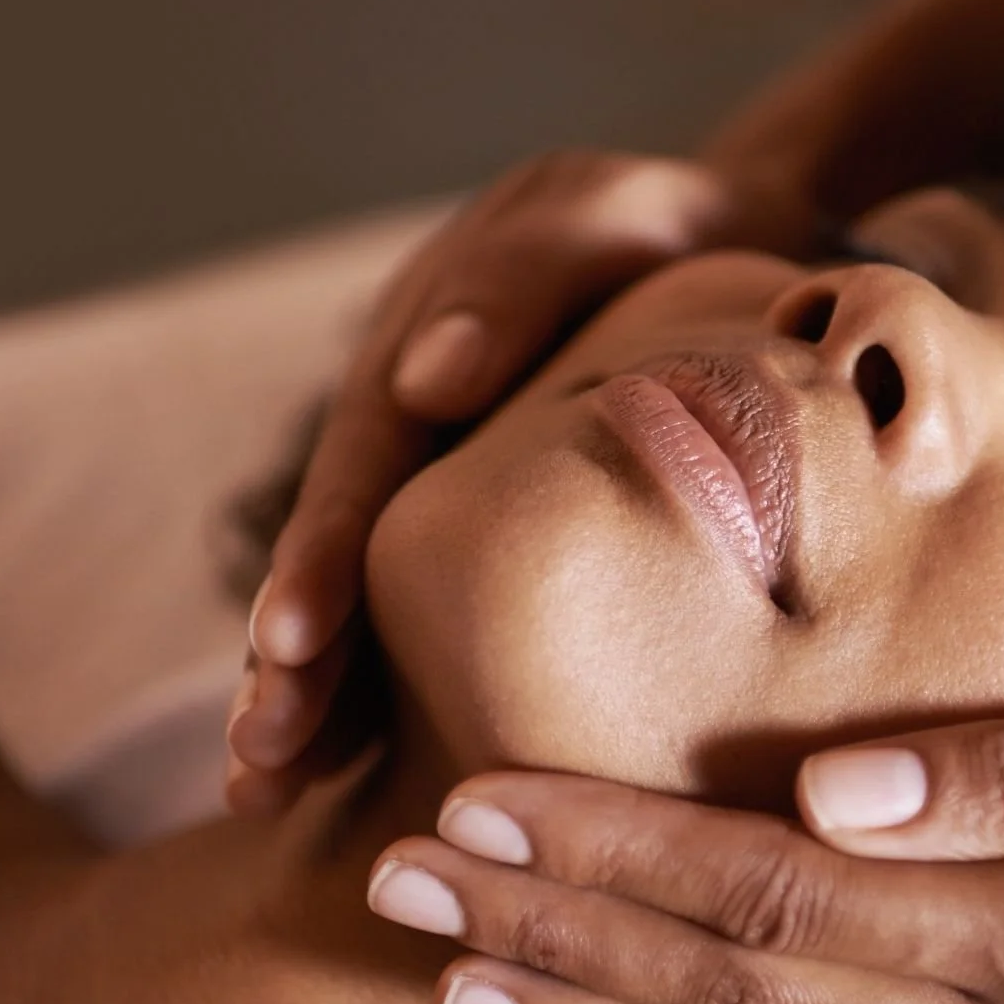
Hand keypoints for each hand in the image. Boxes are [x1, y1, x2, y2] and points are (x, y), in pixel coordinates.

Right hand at [224, 150, 823, 811]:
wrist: (741, 240)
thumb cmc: (678, 233)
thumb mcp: (613, 215)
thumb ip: (526, 280)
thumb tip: (425, 379)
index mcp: (425, 340)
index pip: (365, 458)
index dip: (324, 552)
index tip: (292, 644)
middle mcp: (411, 415)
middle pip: (343, 543)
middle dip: (292, 654)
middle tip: (261, 756)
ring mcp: (443, 474)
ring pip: (369, 591)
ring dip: (315, 689)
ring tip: (265, 789)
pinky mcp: (487, 527)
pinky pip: (432, 611)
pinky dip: (388, 689)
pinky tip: (349, 779)